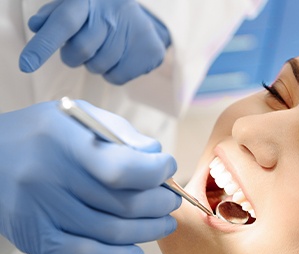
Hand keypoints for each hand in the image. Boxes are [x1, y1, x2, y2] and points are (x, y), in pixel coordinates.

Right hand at [0, 101, 180, 253]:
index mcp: (62, 141)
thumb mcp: (79, 117)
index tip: (167, 167)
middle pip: (123, 205)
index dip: (155, 172)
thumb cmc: (42, 134)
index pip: (120, 168)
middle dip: (160, 204)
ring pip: (112, 233)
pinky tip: (136, 251)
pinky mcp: (35, 238)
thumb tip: (157, 156)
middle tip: (171, 200)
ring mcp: (39, 212)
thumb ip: (120, 133)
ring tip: (164, 222)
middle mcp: (47, 178)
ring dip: (149, 230)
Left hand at [19, 0, 170, 84]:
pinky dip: (113, 73)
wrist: (141, 17)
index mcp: (90, 0)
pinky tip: (120, 57)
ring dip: (96, 64)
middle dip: (73, 56)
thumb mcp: (76, 5)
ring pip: (98, 67)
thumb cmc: (100, 12)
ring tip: (106, 48)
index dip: (44, 45)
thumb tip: (36, 26)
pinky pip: (116, 78)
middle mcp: (112, 15)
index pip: (63, 23)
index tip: (26, 65)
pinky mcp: (149, 53)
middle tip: (83, 48)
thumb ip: (53, 15)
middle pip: (80, 52)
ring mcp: (134, 33)